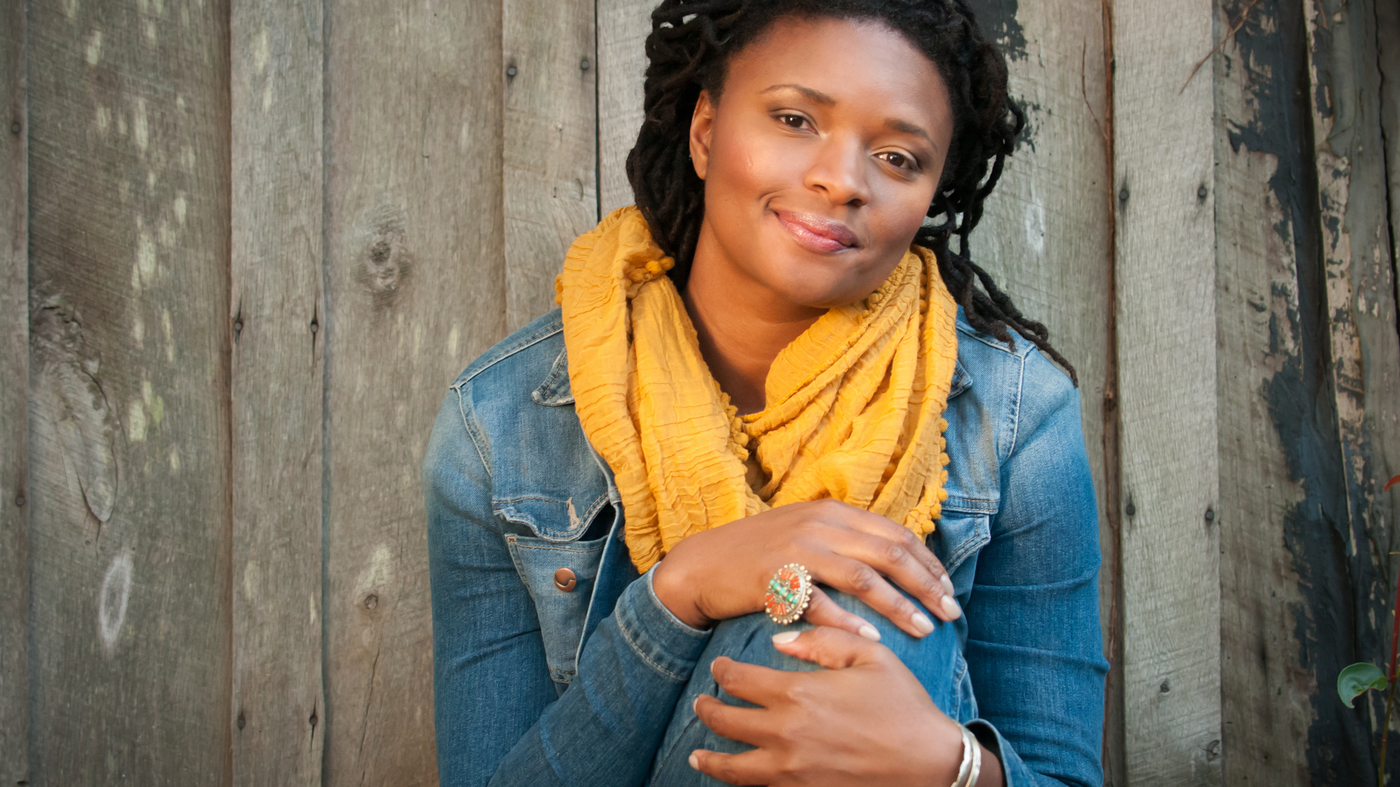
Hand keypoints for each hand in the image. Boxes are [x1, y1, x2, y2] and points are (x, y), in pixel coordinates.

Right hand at [652, 499, 960, 640]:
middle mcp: (819, 525)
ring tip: (924, 629)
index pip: (895, 534)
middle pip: (889, 554)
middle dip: (925, 585)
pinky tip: (872, 640)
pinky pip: (821, 603)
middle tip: (950, 613)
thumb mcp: (806, 532)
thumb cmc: (759, 554)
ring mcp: (797, 550)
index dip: (928, 563)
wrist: (701, 565)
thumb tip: (896, 558)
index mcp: (833, 512)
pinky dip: (850, 622)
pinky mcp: (776, 578)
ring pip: (863, 578)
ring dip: (899, 606)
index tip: (948, 590)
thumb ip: (846, 539)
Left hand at [688, 627, 1002, 785]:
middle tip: (701, 703)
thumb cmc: (903, 705)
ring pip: (733, 768)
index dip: (722, 672)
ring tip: (698, 755)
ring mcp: (791, 771)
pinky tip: (738, 779)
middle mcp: (785, 735)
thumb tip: (778, 640)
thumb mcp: (869, 655)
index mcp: (797, 694)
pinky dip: (744, 785)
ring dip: (710, 759)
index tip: (719, 668)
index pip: (739, 680)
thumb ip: (821, 640)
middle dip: (708, 710)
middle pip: (725, 722)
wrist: (930, 764)